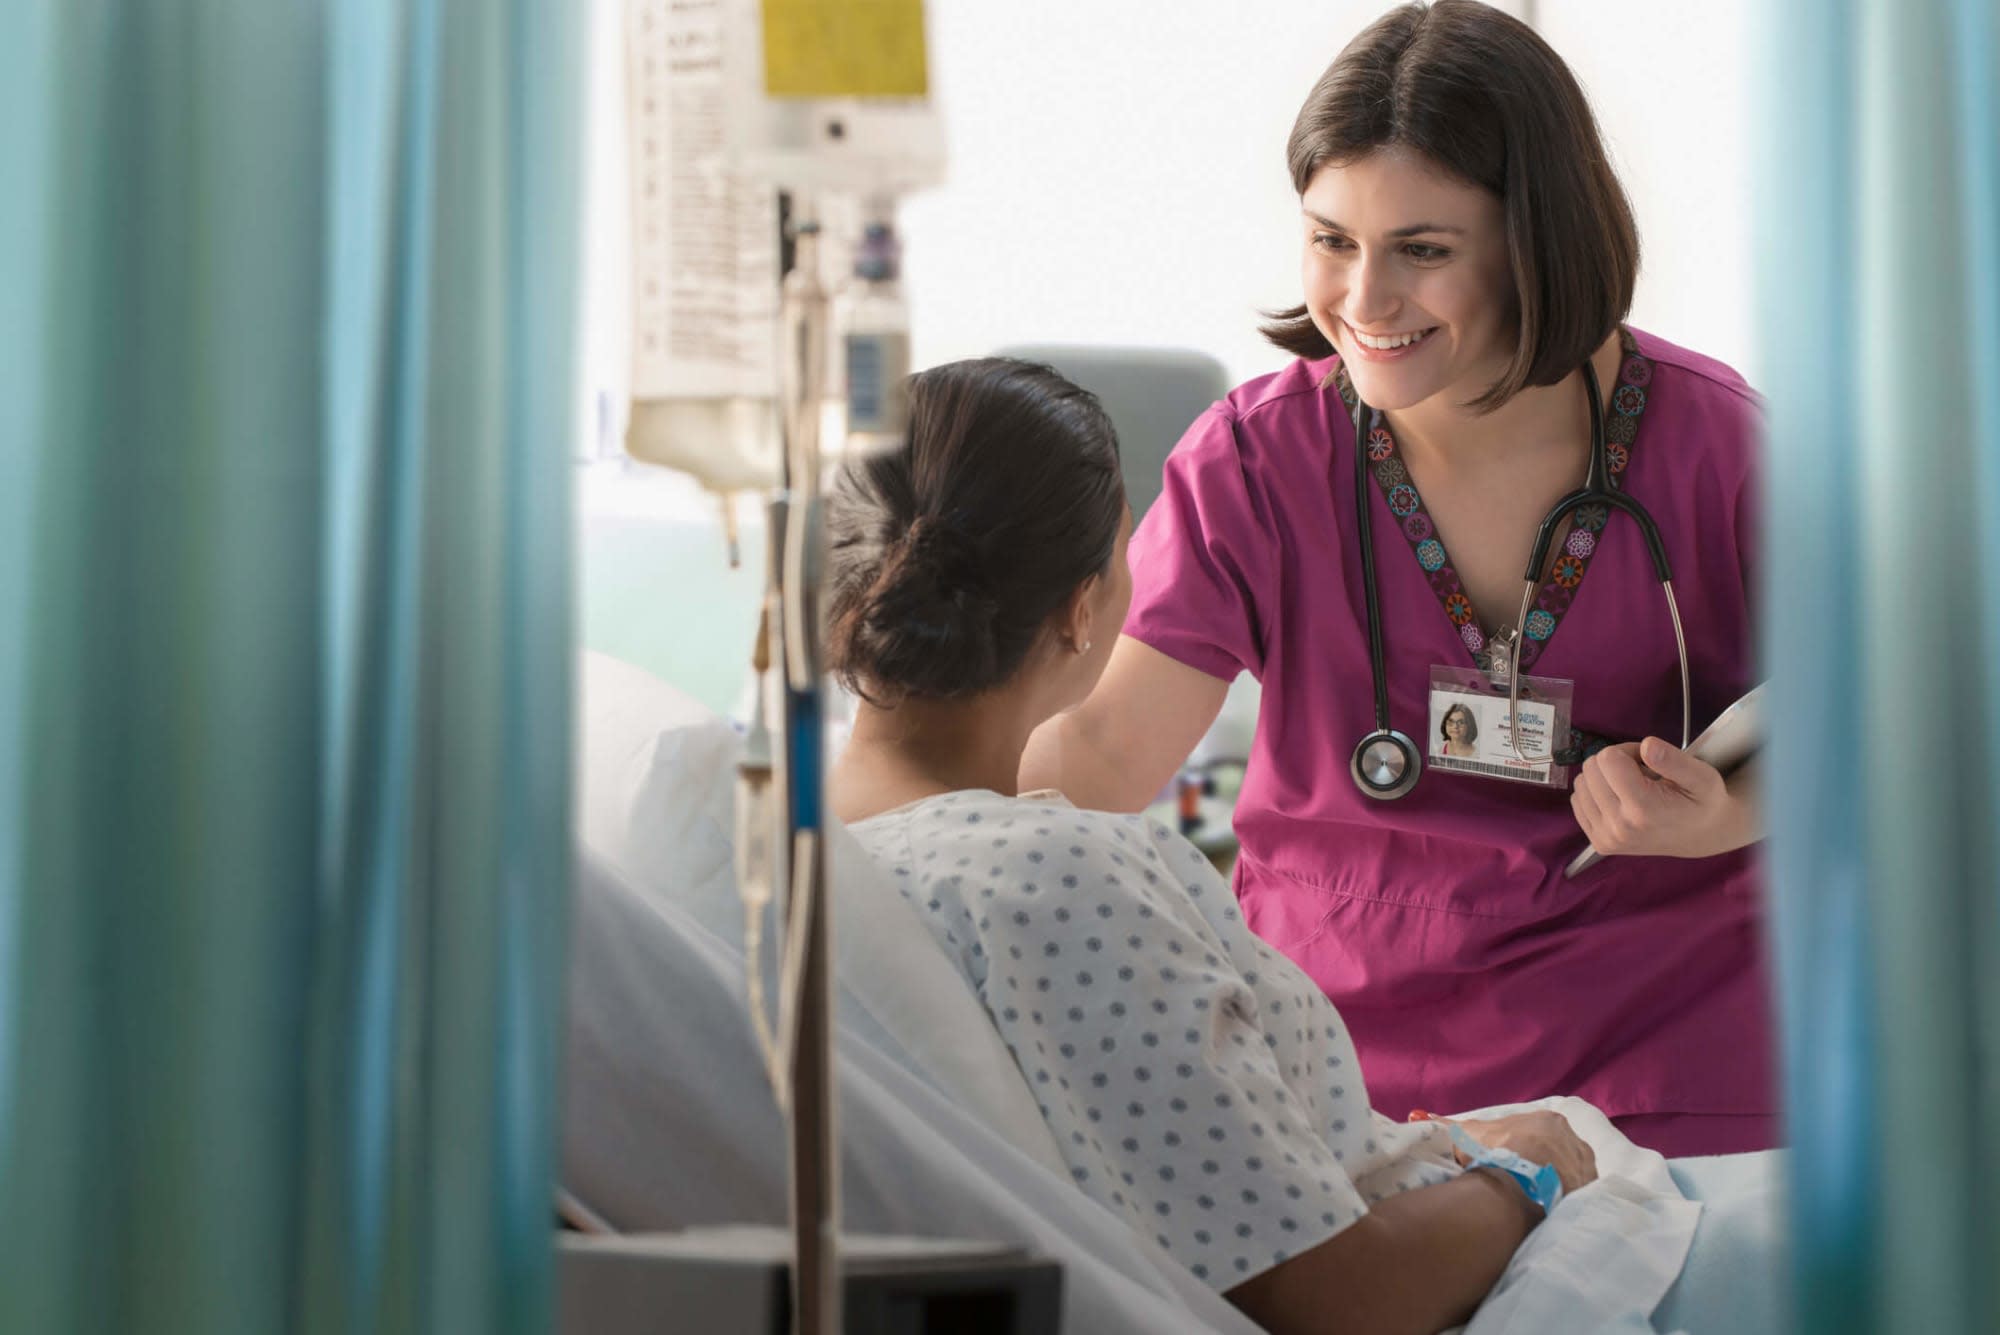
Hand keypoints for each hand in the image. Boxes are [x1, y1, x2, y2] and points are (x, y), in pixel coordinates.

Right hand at [1413, 1109, 1598, 1197]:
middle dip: (1539, 1165)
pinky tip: (1549, 1208)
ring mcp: (1586, 1167)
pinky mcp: (1591, 1192)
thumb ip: (1445, 1126)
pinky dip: (1565, 1200)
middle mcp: (1573, 1139)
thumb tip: (1416, 1116)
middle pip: (1553, 1152)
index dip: (1516, 1150)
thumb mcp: (1465, 1136)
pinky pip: (1579, 1194)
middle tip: (1518, 1184)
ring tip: (1533, 1199)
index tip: (1504, 1165)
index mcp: (1547, 1121)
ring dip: (1554, 1183)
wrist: (1523, 1188)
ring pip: (1567, 1173)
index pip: (1532, 1134)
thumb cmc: (1495, 1155)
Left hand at [1570, 738, 1754, 859]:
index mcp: (1643, 809)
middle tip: (1642, 774)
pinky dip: (1596, 793)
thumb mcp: (1702, 776)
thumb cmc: (1703, 802)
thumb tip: (1646, 745)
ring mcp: (1606, 838)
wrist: (1702, 836)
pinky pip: (1577, 801)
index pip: (1607, 758)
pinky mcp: (1599, 843)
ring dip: (1604, 778)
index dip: (1628, 750)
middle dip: (1615, 762)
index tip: (1647, 761)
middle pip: (1591, 768)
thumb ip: (1674, 760)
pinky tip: (1620, 799)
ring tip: (1633, 788)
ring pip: (1581, 783)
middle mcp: (1620, 827)